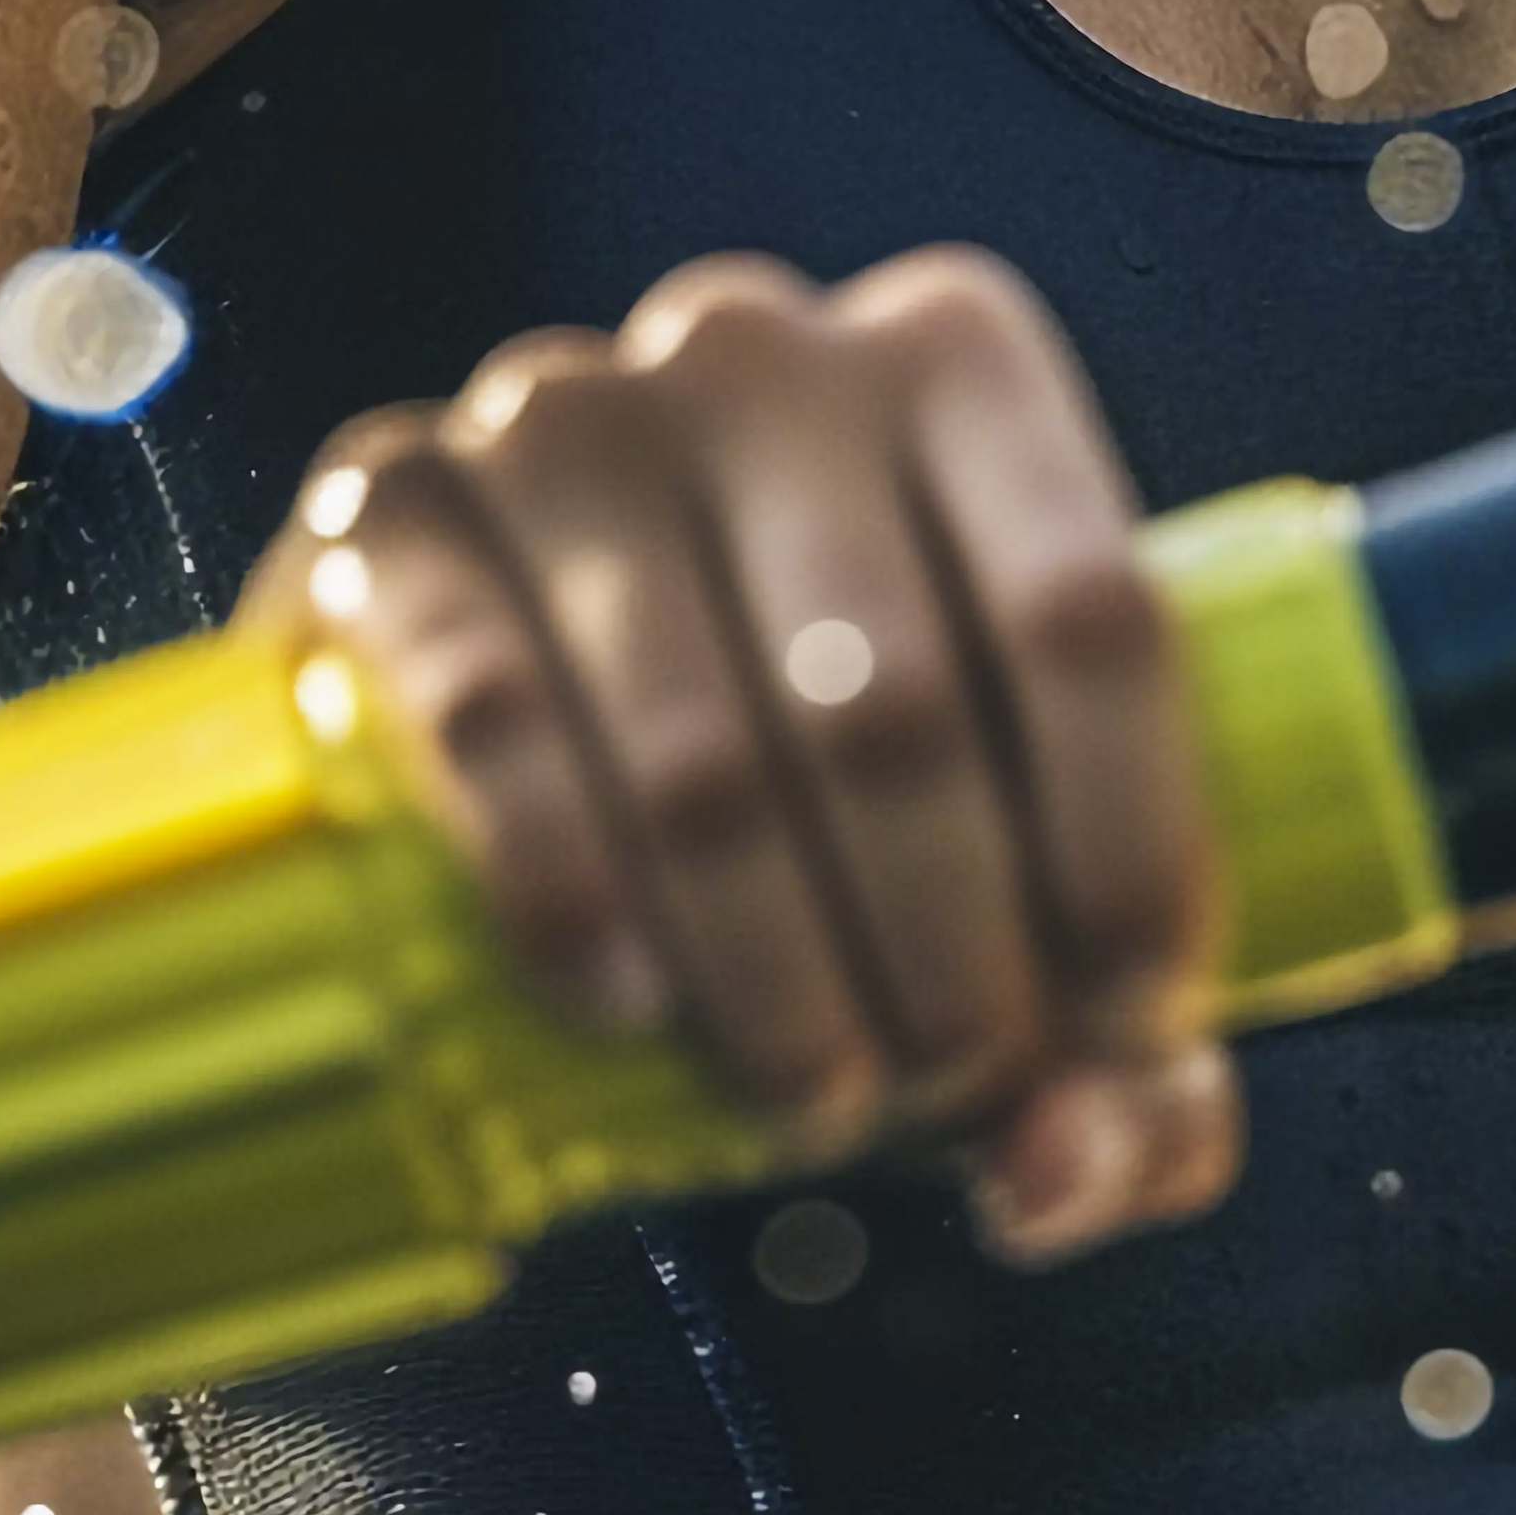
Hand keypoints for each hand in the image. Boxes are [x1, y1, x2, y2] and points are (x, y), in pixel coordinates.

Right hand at [247, 249, 1233, 1263]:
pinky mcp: (387, 513)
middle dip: (947, 960)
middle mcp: (754, 347)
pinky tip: (628, 1000)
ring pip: (702, 758)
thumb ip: (1104, 1044)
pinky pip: (488, 725)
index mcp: (951, 362)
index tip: (1124, 1028)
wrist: (513, 659)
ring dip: (777, 980)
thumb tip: (1070, 1167)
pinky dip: (569, 892)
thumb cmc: (806, 751)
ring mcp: (553, 418)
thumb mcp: (996, 852)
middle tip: (939, 1090)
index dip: (1127, 856)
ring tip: (808, 1092)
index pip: (1086, 616)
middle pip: (897, 708)